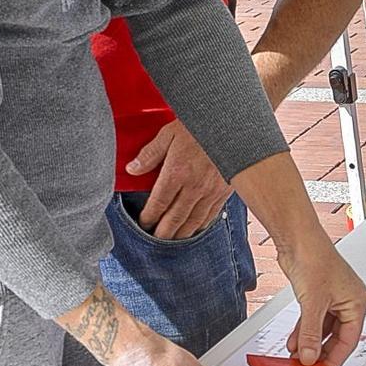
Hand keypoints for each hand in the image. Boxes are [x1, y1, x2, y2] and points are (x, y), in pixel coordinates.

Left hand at [127, 121, 232, 239]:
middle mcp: (193, 187)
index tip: (144, 222)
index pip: (158, 203)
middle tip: (155, 239)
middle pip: (175, 219)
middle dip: (163, 232)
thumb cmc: (200, 126)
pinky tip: (195, 229)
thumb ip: (150, 154)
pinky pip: (211, 215)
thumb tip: (132, 169)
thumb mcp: (169, 134)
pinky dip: (201, 226)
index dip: (149, 217)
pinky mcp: (224, 192)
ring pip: (193, 221)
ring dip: (181, 234)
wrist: (233, 126)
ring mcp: (211, 192)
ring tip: (172, 240)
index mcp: (176, 173)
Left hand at [282, 236, 365, 365]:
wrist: (298, 239)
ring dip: (310, 343)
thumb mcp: (313, 303)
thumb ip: (310, 333)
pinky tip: (295, 342)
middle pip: (337, 337)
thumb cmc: (315, 258)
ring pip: (323, 330)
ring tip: (299, 357)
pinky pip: (313, 321)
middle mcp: (348, 302)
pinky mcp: (318, 296)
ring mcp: (333, 299)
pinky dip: (304, 332)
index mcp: (357, 303)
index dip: (335, 358)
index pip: (349, 340)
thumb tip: (309, 355)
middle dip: (321, 352)